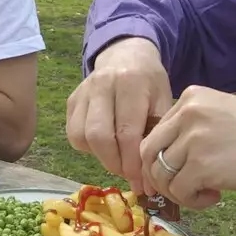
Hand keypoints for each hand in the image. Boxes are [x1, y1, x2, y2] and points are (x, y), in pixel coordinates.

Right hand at [65, 37, 171, 192]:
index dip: (133, 163)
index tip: (142, 181)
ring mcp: (83, 91)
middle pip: (100, 137)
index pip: (127, 133)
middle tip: (129, 174)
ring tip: (118, 160)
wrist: (126, 53)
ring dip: (100, 157)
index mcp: (130, 84)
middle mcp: (102, 85)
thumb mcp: (164, 100)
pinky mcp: (72, 100)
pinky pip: (73, 133)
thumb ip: (156, 135)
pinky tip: (105, 145)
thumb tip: (148, 179)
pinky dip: (88, 147)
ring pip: (82, 137)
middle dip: (115, 164)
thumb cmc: (149, 82)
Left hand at [138, 88, 235, 209]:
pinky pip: (179, 191)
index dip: (158, 158)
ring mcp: (193, 139)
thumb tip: (161, 159)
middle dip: (158, 178)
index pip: (155, 131)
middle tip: (178, 190)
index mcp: (191, 97)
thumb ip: (191, 128)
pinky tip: (213, 197)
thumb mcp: (222, 114)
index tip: (173, 174)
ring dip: (178, 192)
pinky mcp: (202, 166)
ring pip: (161, 175)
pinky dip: (192, 201)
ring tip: (204, 193)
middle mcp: (187, 113)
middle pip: (148, 152)